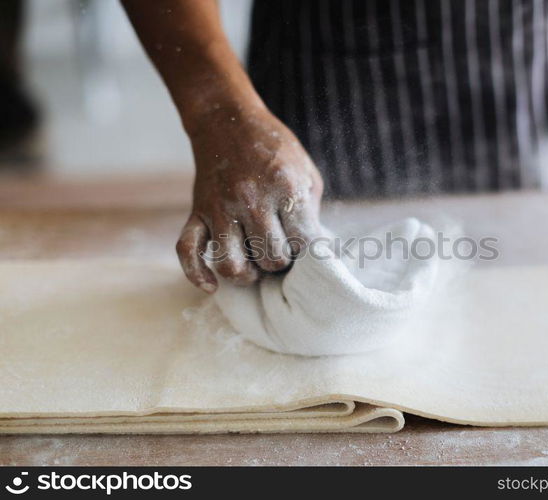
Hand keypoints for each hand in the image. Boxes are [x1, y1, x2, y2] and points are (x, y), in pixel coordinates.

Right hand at [176, 103, 323, 292]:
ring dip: (247, 275)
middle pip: (271, 258)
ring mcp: (220, 207)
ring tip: (255, 267)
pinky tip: (212, 286)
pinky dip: (197, 274)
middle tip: (282, 254)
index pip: (304, 244)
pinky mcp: (197, 212)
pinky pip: (188, 251)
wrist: (228, 119)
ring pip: (232, 265)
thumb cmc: (275, 149)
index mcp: (285, 188)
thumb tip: (312, 252)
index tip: (306, 248)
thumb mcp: (306, 172)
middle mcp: (251, 200)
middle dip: (281, 264)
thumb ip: (310, 212)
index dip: (310, 254)